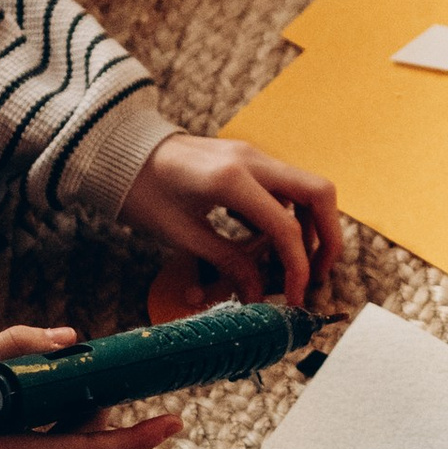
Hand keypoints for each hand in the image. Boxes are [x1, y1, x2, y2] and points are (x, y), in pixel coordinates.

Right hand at [0, 322, 181, 448]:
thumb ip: (9, 348)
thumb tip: (67, 338)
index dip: (137, 436)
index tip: (175, 420)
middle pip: (74, 440)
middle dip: (83, 402)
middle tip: (77, 364)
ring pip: (54, 448)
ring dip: (51, 415)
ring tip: (8, 389)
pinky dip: (30, 431)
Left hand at [121, 130, 341, 305]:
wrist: (120, 151)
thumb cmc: (141, 192)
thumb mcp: (182, 234)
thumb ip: (228, 262)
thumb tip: (258, 295)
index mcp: (232, 180)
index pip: (287, 228)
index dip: (298, 268)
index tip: (295, 297)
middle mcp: (252, 160)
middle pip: (319, 193)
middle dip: (327, 237)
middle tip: (317, 272)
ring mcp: (253, 155)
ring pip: (307, 188)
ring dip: (310, 226)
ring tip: (291, 262)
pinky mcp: (248, 159)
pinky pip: (284, 187)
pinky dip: (287, 215)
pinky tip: (264, 242)